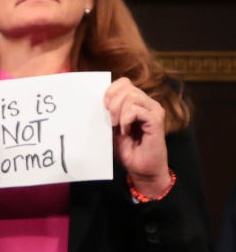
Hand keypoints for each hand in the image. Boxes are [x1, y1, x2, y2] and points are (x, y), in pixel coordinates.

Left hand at [104, 77, 170, 197]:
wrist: (141, 169)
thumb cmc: (128, 149)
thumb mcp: (112, 126)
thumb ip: (108, 110)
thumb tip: (95, 97)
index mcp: (138, 102)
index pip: (123, 82)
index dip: (110, 91)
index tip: (104, 108)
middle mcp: (149, 103)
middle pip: (126, 86)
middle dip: (112, 102)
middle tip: (111, 121)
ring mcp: (154, 111)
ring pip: (132, 96)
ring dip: (119, 111)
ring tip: (118, 127)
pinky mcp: (156, 122)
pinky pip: (137, 110)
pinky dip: (126, 120)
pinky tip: (125, 131)